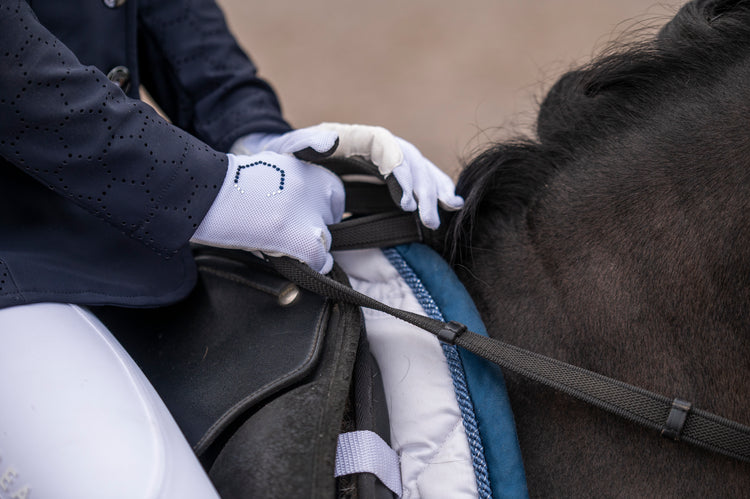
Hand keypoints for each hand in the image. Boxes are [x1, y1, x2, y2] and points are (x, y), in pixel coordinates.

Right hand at [191, 153, 344, 272]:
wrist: (205, 192)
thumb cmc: (227, 186)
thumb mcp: (268, 171)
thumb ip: (292, 184)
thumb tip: (303, 211)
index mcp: (306, 168)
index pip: (334, 195)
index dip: (321, 211)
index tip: (306, 220)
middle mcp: (314, 187)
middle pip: (331, 219)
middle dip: (315, 230)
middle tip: (290, 235)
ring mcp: (309, 212)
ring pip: (325, 241)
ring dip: (308, 248)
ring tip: (281, 247)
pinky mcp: (300, 237)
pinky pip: (319, 260)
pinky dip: (309, 267)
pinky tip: (291, 263)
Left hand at [231, 124, 463, 228]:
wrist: (285, 158)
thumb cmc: (286, 156)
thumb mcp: (289, 148)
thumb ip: (307, 143)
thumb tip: (331, 140)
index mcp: (354, 136)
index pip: (386, 147)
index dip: (400, 171)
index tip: (406, 201)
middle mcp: (374, 144)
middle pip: (408, 159)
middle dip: (422, 188)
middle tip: (428, 219)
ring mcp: (383, 157)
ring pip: (418, 167)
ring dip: (434, 188)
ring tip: (448, 210)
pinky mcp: (386, 172)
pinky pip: (415, 177)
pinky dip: (433, 188)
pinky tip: (450, 203)